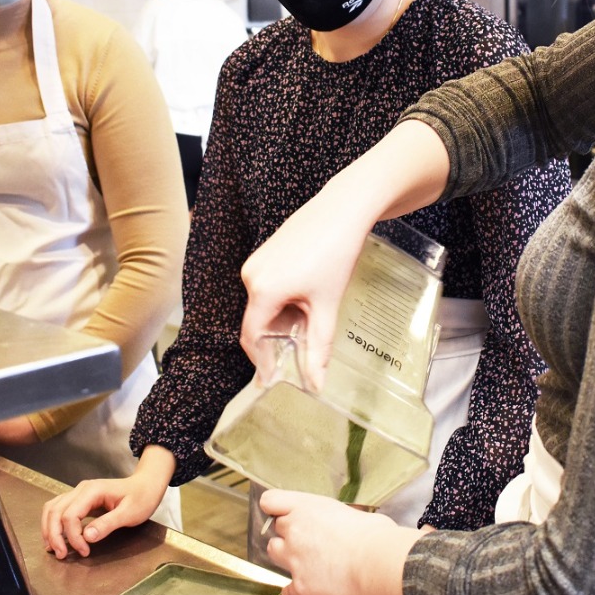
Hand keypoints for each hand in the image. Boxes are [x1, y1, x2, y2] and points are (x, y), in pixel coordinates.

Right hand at [40, 447, 175, 558]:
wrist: (147, 485)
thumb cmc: (141, 498)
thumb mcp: (130, 513)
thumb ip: (108, 524)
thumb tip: (87, 537)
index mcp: (93, 491)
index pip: (70, 515)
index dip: (73, 537)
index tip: (84, 552)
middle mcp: (81, 489)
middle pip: (55, 511)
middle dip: (54, 535)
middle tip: (61, 555)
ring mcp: (79, 493)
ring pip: (52, 508)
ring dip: (49, 529)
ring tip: (53, 549)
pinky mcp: (79, 499)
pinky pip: (59, 509)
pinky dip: (53, 523)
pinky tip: (56, 537)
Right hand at [239, 197, 368, 390]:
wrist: (343, 210)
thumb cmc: (336, 253)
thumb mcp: (327, 306)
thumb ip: (318, 348)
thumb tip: (315, 383)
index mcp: (262, 289)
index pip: (251, 337)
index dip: (262, 360)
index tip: (274, 377)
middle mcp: (251, 274)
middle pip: (256, 321)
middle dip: (274, 340)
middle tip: (298, 354)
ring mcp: (256, 260)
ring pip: (262, 304)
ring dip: (279, 319)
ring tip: (308, 322)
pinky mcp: (265, 252)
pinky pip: (266, 287)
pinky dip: (280, 301)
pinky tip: (306, 299)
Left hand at [257, 489, 419, 594]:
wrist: (376, 565)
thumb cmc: (373, 535)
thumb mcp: (351, 511)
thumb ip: (333, 515)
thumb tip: (343, 523)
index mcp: (304, 507)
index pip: (270, 501)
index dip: (275, 508)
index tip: (283, 513)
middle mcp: (293, 531)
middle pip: (276, 530)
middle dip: (289, 534)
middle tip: (310, 541)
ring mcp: (293, 560)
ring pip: (275, 554)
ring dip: (287, 557)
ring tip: (309, 562)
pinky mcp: (299, 586)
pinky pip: (288, 589)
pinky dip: (297, 588)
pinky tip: (312, 587)